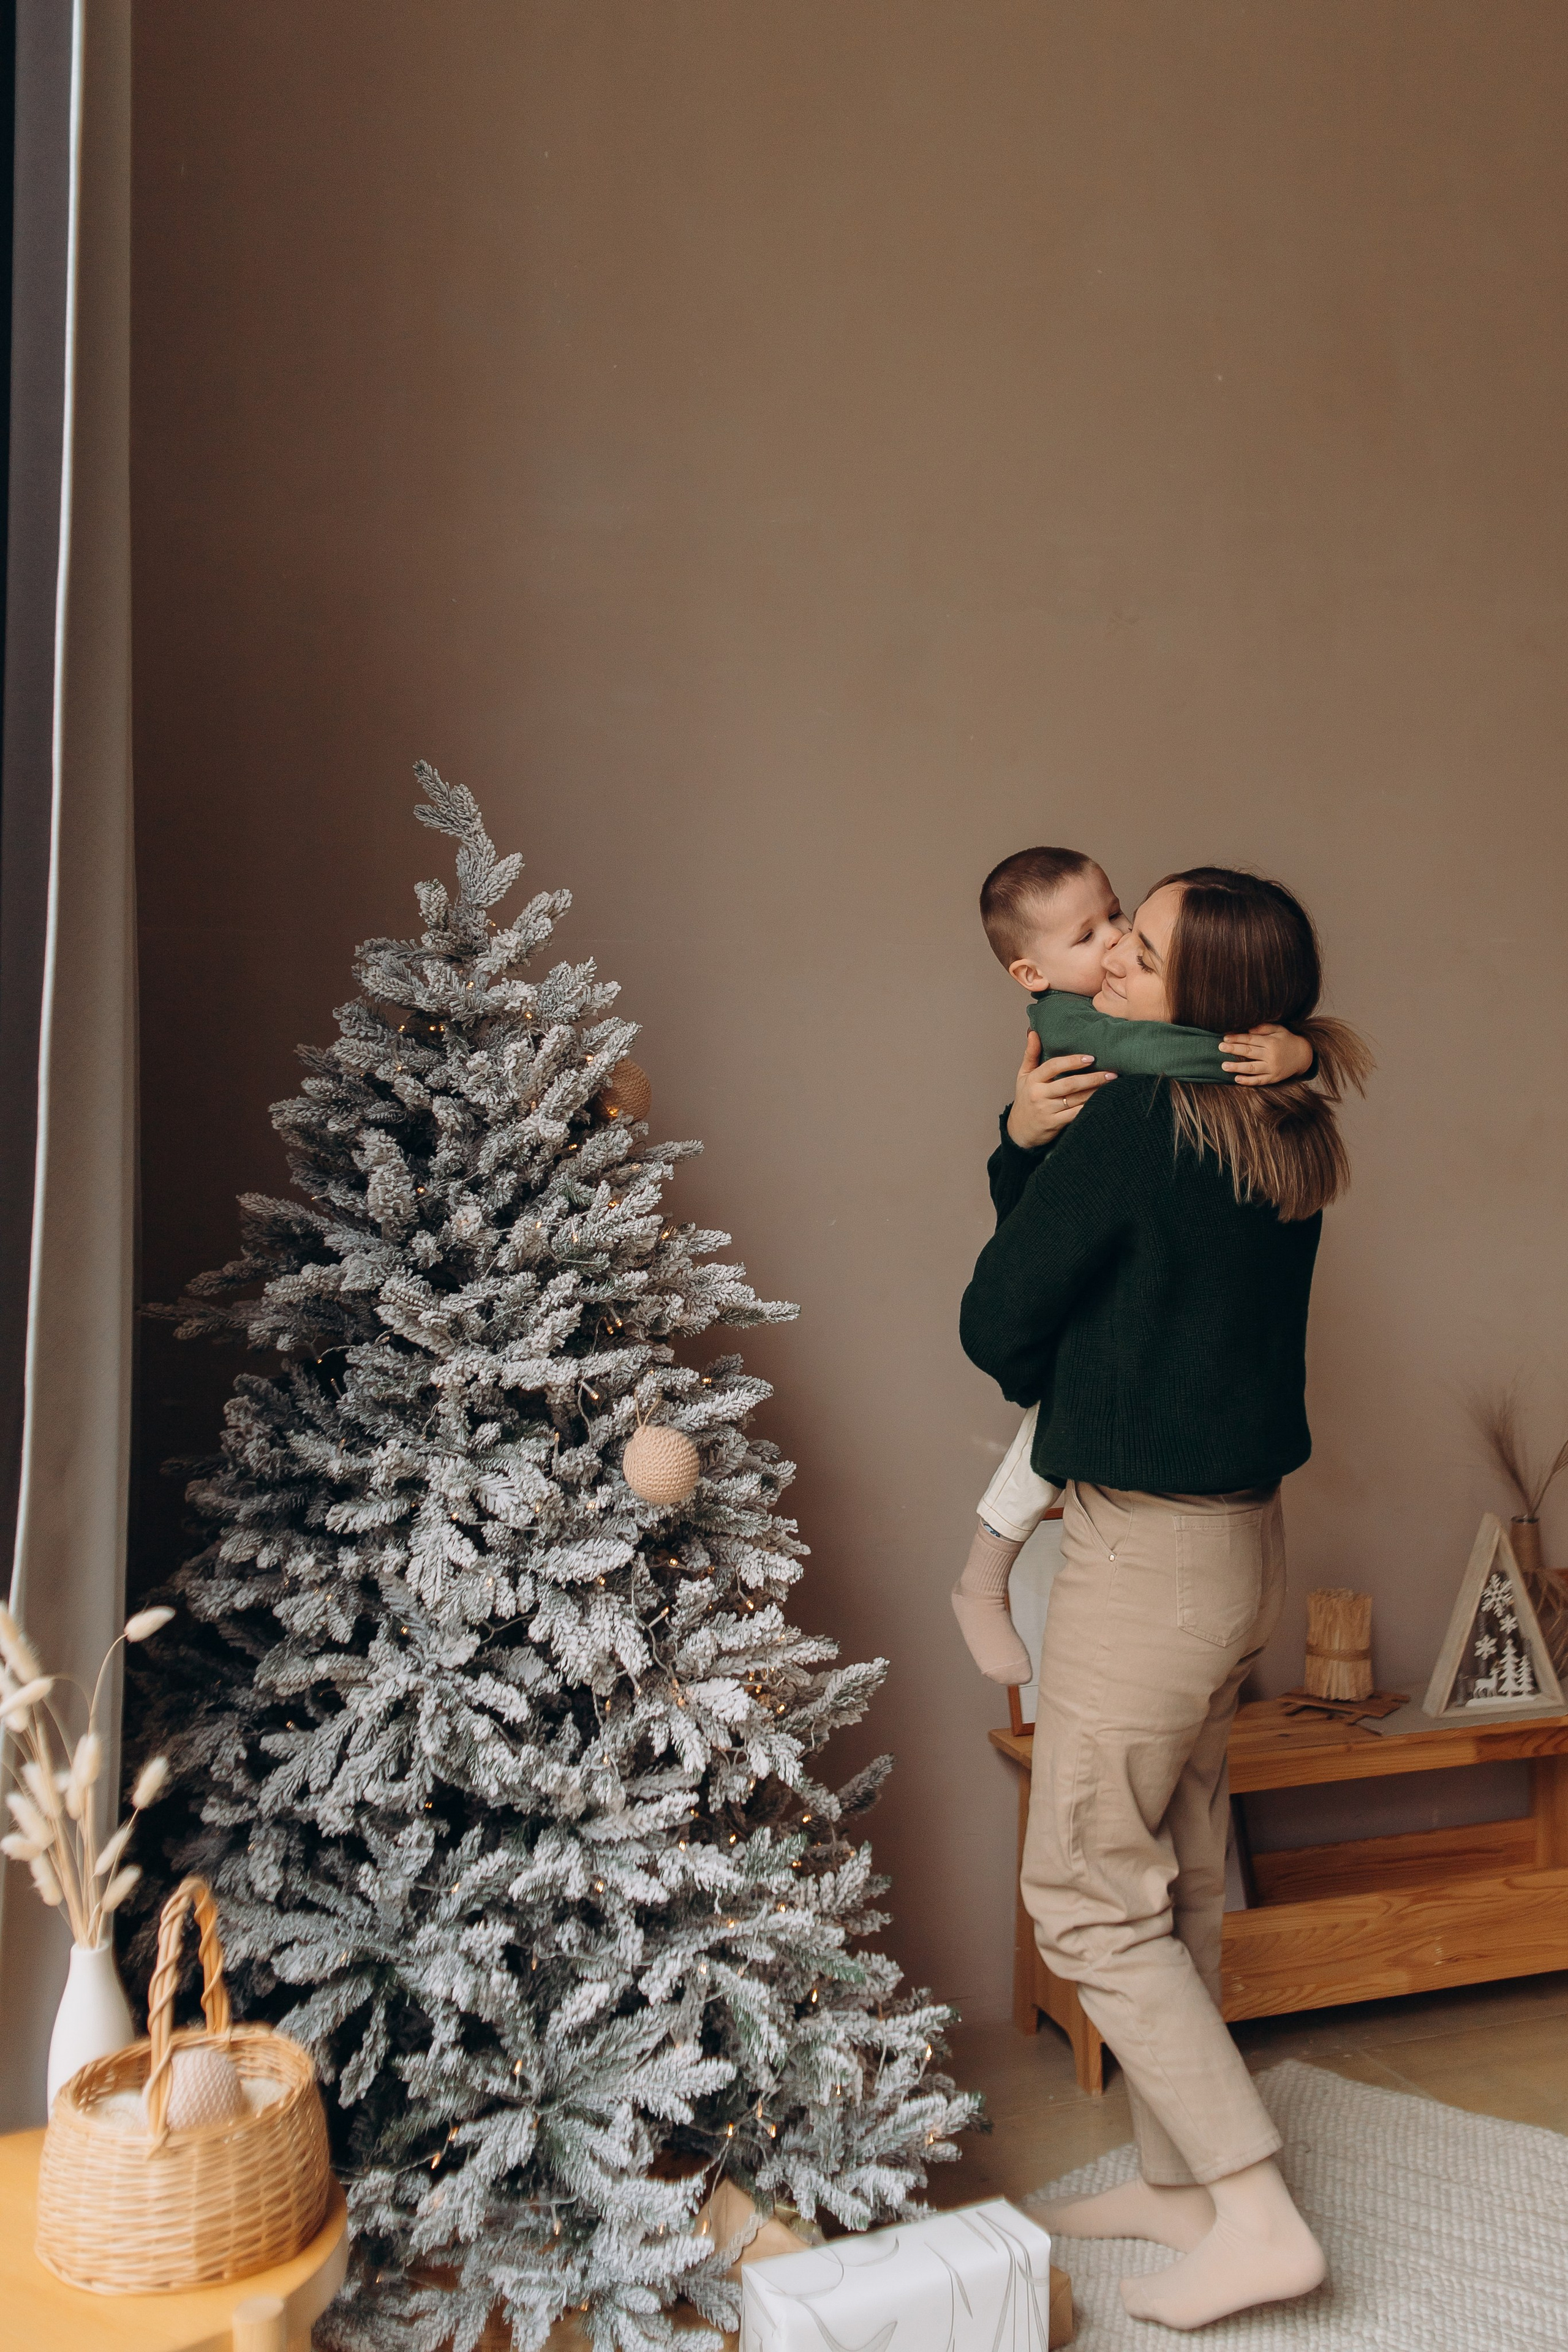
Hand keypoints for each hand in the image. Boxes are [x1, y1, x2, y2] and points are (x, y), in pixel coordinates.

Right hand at [1006, 1031, 1115, 1148]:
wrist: (1020, 1130)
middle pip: (1069, 1084)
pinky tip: (1102, 1101)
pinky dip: (1089, 1108)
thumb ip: (1031, 1054)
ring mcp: (1047, 1111)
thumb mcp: (1024, 1075)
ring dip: (1095, 1092)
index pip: (1053, 1066)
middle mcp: (1039, 1095)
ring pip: (1075, 1099)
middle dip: (1092, 1078)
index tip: (1091, 1058)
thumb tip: (1034, 1032)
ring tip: (1111, 1085)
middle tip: (1111, 1073)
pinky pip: (1075, 1115)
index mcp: (1033, 1080)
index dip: (1072, 1061)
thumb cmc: (1025, 1098)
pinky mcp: (1054, 1124)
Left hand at [1220, 1024, 1313, 1085]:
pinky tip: (1237, 1079)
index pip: (1250, 1039)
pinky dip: (1248, 1081)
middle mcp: (1271, 1055)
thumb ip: (1264, 1028)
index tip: (1225, 1038)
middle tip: (1220, 1048)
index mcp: (1271, 1042)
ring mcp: (1272, 1068)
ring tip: (1224, 1066)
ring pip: (1251, 1068)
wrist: (1303, 1056)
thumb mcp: (1279, 1030)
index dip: (1237, 1038)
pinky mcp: (1273, 1078)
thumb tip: (1248, 1028)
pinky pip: (1259, 1080)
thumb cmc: (1287, 1040)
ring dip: (1237, 1067)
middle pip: (1249, 1052)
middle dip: (1233, 1050)